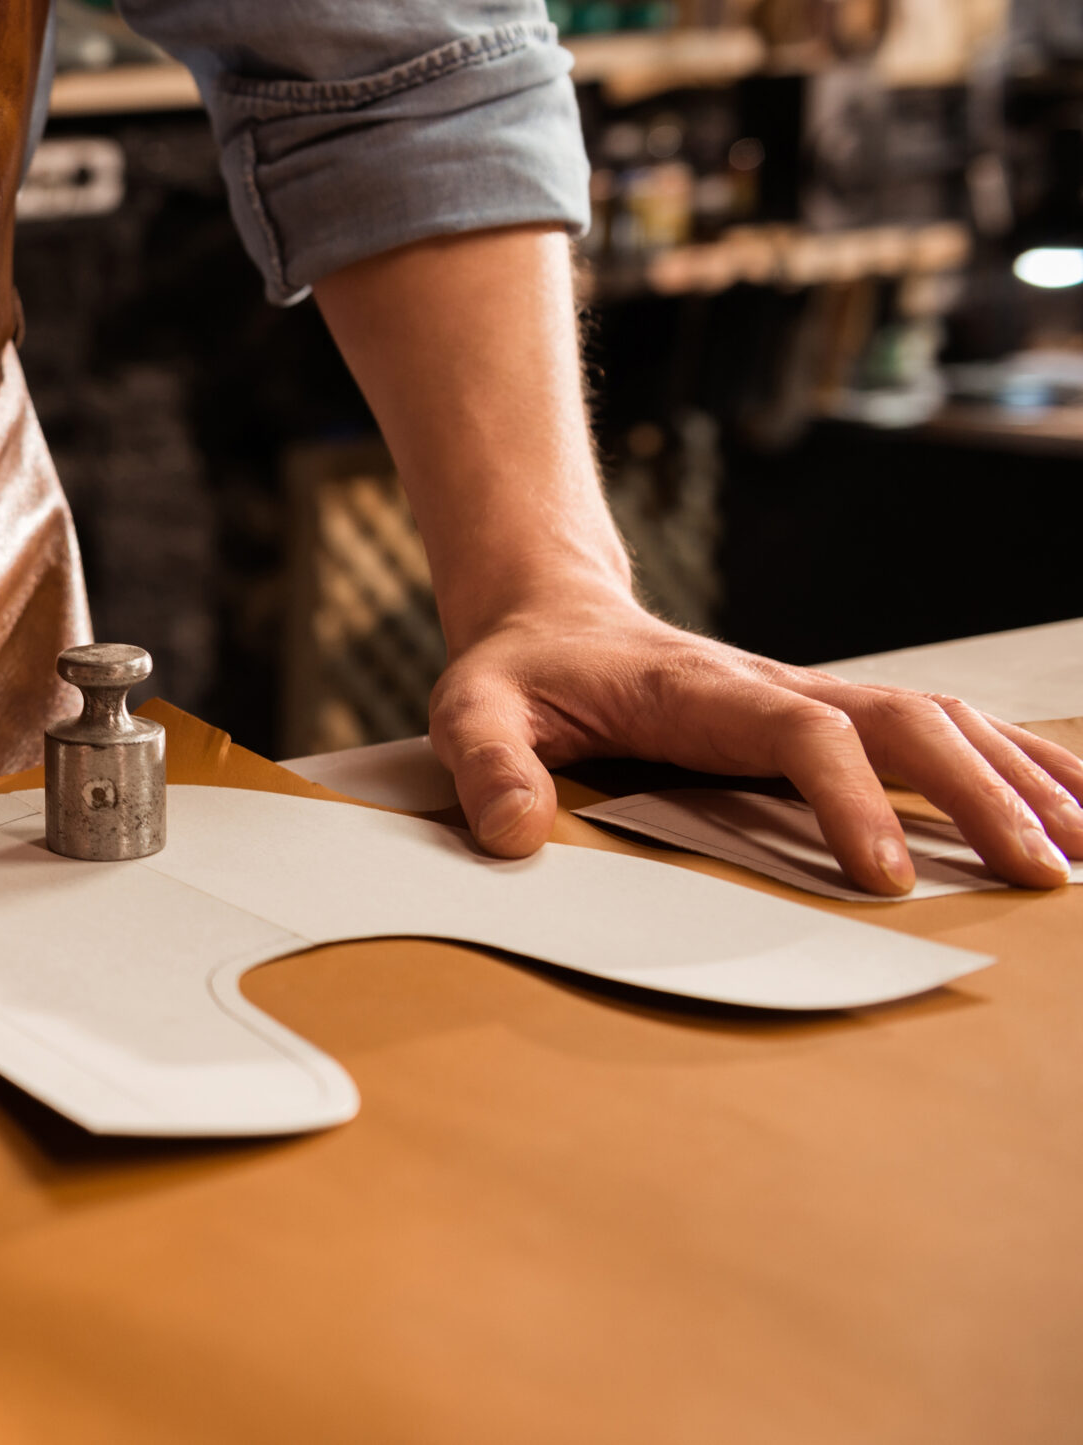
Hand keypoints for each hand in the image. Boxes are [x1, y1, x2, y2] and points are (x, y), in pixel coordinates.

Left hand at [429, 591, 1082, 894]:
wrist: (550, 617)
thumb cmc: (520, 673)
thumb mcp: (471, 709)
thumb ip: (484, 767)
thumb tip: (512, 836)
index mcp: (702, 690)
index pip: (802, 735)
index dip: (850, 800)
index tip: (888, 877)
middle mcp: (777, 686)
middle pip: (906, 722)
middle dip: (980, 794)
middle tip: (1041, 875)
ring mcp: (813, 696)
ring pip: (943, 721)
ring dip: (1019, 779)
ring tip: (1081, 855)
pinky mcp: (830, 715)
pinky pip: (942, 729)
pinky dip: (1015, 760)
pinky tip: (1073, 805)